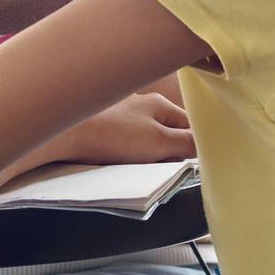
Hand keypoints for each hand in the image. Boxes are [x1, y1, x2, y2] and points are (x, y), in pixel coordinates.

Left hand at [57, 93, 195, 165]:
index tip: (200, 164)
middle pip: (170, 134)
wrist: (65, 134)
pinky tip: (123, 162)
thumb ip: (187, 143)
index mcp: (160, 105)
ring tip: (142, 166)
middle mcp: (143, 106)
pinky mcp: (106, 130)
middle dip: (172, 154)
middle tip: (166, 168)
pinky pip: (129, 145)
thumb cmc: (112, 135)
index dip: (198, 146)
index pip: (192, 125)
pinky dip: (131, 156)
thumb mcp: (159, 142)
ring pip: (149, 141)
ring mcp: (123, 117)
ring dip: (151, 157)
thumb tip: (209, 146)